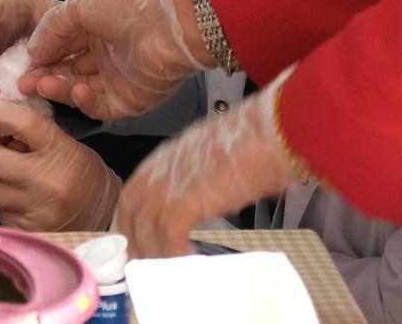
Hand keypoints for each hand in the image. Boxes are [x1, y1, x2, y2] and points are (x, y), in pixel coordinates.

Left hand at [0, 101, 120, 231]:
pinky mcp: (27, 229)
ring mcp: (36, 209)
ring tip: (7, 174)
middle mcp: (47, 181)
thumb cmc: (83, 175)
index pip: (20, 122)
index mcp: (61, 151)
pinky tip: (13, 194)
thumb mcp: (66, 144)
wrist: (106, 216)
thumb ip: (31, 132)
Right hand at [21, 0, 212, 120]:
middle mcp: (105, 54)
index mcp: (95, 29)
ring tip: (41, 85)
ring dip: (59, 88)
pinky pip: (101, 107)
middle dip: (43, 76)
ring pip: (79, 90)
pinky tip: (77, 90)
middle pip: (67, 71)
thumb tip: (32, 51)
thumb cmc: (128, 5)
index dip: (40, 56)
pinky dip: (85, 102)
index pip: (61, 47)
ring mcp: (118, 79)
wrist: (171, 22)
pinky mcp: (131, 100)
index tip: (20, 65)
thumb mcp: (79, 6)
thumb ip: (51, 28)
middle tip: (23, 83)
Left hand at [119, 69, 300, 255]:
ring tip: (168, 271)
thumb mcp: (217, 155)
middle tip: (146, 264)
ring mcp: (170, 182)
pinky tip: (187, 260)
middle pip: (130, 210)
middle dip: (135, 239)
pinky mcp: (187, 197)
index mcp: (166, 157)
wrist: (270, 130)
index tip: (139, 239)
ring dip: (154, 251)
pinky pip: (168, 233)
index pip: (134, 192)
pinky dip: (173, 251)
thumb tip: (219, 193)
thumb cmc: (255, 138)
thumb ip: (207, 174)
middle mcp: (161, 167)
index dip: (133, 220)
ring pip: (145, 225)